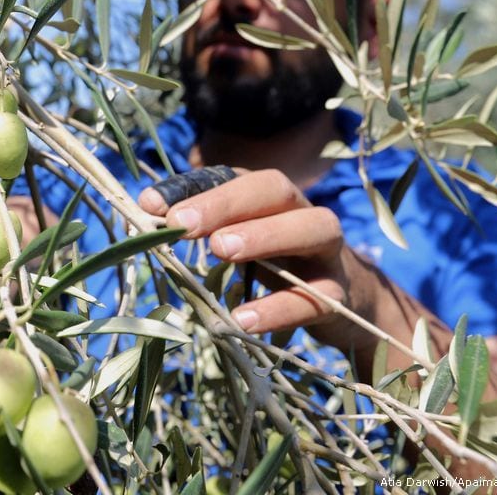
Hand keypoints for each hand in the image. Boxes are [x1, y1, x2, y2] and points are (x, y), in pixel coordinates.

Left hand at [138, 169, 385, 353]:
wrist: (352, 303)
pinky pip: (317, 298)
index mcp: (270, 196)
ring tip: (219, 251)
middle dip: (226, 202)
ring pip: (313, 227)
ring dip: (264, 235)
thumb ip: (198, 227)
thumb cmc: (278, 263)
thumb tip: (144, 215)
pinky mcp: (341, 296)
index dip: (188, 186)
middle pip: (274, 188)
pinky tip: (242, 320)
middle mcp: (302, 212)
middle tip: (182, 225)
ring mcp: (328, 252)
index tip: (148, 204)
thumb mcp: (239, 239)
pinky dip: (280, 309)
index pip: (232, 175)